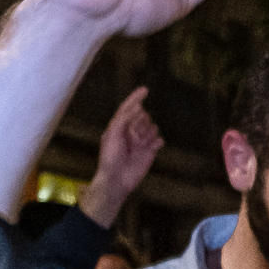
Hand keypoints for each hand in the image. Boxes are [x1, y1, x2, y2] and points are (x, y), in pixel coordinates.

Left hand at [81, 86, 165, 227]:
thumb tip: (138, 107)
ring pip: (152, 127)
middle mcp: (130, 132)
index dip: (136, 98)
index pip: (128, 107)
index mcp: (119, 126)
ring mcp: (141, 142)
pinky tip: (150, 146)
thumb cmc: (110, 157)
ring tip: (139, 144)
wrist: (117, 179)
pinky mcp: (149, 152)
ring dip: (147, 132)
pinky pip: (159, 141)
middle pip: (143, 116)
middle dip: (140, 123)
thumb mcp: (113, 134)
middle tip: (133, 137)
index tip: (145, 89)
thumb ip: (124, 118)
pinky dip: (157, 141)